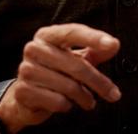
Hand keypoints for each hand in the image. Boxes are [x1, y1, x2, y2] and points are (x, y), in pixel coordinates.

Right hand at [0, 23, 121, 132]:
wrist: (26, 97)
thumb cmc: (56, 72)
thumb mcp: (76, 58)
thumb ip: (96, 51)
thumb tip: (114, 45)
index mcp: (48, 35)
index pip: (73, 32)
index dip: (94, 38)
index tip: (112, 44)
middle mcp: (34, 49)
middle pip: (77, 65)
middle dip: (99, 82)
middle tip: (114, 94)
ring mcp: (26, 70)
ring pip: (69, 86)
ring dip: (84, 97)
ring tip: (87, 100)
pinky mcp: (23, 91)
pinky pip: (57, 101)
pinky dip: (67, 105)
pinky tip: (66, 103)